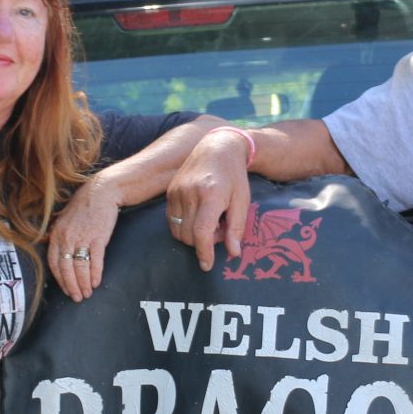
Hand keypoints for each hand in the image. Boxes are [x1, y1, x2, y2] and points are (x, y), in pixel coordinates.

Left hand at [46, 175, 118, 301]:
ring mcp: (82, 237)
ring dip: (83, 283)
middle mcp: (66, 237)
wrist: (101, 192)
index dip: (60, 279)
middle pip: (66, 268)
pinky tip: (96, 282)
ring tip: (87, 293)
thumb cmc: (84, 208)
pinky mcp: (98, 237)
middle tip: (77, 297)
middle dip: (71, 286)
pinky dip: (95, 274)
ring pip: (80, 267)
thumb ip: (61, 238)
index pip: (54, 263)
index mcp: (56, 235)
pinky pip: (95, 260)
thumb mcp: (65, 221)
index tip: (65, 289)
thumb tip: (61, 257)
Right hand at [164, 129, 252, 271]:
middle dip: (203, 242)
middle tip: (220, 230)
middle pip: (188, 235)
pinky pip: (172, 220)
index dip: (204, 252)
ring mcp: (176, 192)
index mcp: (210, 195)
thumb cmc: (234, 176)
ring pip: (178, 230)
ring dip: (192, 236)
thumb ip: (237, 228)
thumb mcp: (242, 201)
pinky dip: (183, 226)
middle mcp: (189, 193)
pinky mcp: (169, 192)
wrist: (217, 148)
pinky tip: (198, 216)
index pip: (201, 233)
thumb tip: (233, 253)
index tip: (207, 265)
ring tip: (209, 222)